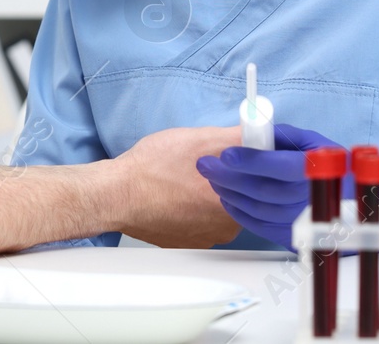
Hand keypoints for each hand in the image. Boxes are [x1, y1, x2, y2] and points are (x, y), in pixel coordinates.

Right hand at [111, 126, 243, 247]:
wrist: (117, 194)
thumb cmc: (152, 169)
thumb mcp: (200, 139)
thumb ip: (237, 138)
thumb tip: (262, 134)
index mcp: (233, 202)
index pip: (256, 181)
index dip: (242, 165)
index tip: (227, 157)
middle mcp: (224, 228)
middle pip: (240, 197)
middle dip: (226, 180)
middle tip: (202, 167)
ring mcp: (205, 240)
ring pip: (219, 212)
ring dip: (208, 197)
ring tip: (186, 180)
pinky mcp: (187, 244)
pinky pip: (201, 225)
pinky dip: (193, 211)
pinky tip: (178, 195)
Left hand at [195, 123, 342, 249]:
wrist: (341, 197)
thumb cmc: (322, 162)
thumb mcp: (309, 139)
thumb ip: (280, 134)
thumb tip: (251, 130)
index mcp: (318, 169)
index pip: (284, 167)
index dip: (253, 162)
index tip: (227, 154)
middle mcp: (311, 198)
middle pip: (264, 191)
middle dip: (229, 176)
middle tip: (205, 164)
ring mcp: (301, 220)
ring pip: (258, 209)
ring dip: (229, 192)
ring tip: (212, 176)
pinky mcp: (290, 234)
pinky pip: (258, 224)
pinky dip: (237, 210)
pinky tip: (225, 195)